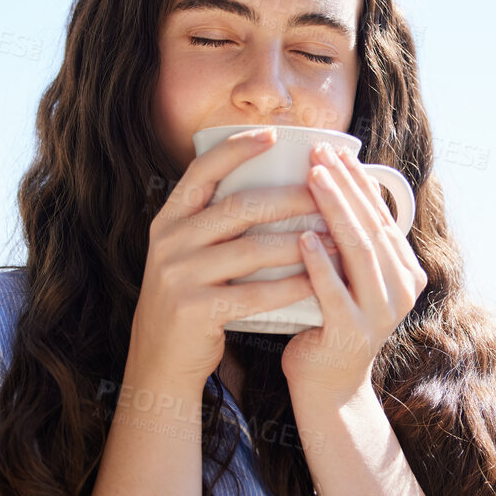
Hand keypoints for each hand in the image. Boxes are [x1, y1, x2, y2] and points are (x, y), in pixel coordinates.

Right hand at [133, 129, 327, 391]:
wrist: (160, 360)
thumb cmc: (191, 300)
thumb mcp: (188, 254)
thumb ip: (213, 223)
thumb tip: (271, 186)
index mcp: (169, 220)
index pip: (201, 171)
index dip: (236, 148)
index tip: (274, 135)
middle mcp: (169, 242)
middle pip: (238, 207)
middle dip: (289, 197)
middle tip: (327, 192)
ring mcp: (179, 275)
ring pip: (251, 249)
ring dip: (300, 242)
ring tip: (336, 237)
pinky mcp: (195, 310)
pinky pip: (255, 293)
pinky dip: (290, 286)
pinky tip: (318, 280)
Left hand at [282, 141, 426, 410]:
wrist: (327, 385)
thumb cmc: (329, 322)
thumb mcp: (351, 278)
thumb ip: (351, 243)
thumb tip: (331, 183)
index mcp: (406, 272)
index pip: (383, 215)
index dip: (359, 181)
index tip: (333, 149)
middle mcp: (402, 290)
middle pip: (373, 226)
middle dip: (345, 186)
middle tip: (318, 154)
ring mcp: (381, 313)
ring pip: (360, 251)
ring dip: (335, 211)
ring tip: (311, 180)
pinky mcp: (353, 333)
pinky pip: (336, 291)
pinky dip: (319, 262)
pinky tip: (302, 237)